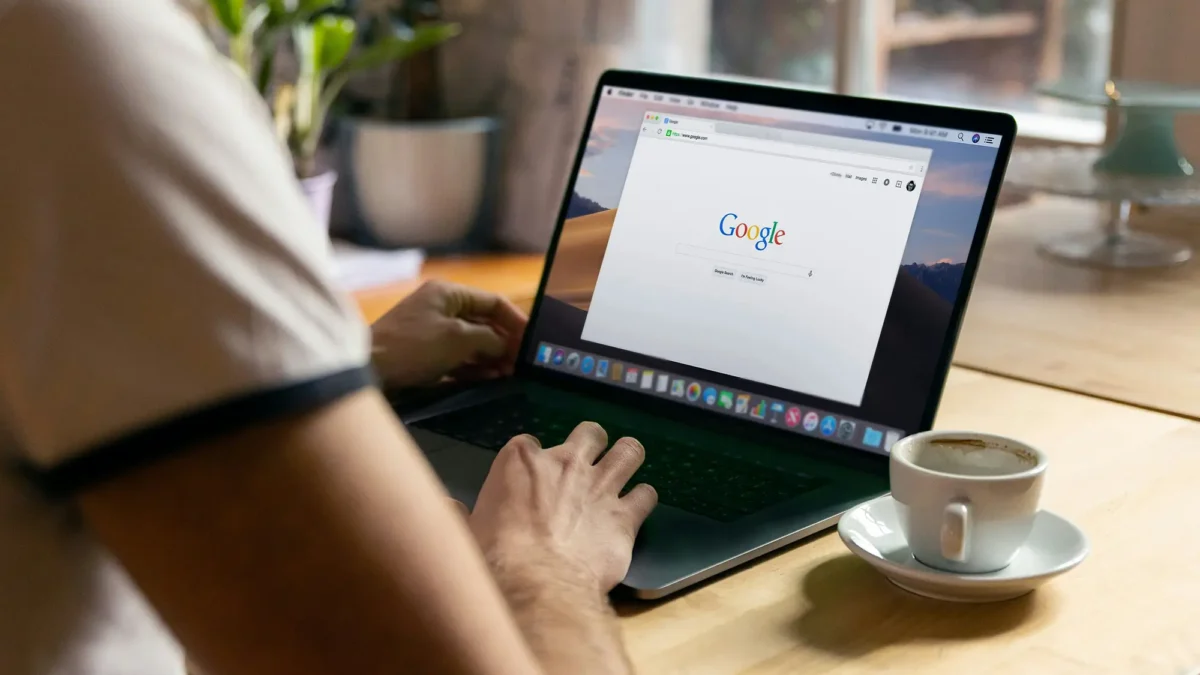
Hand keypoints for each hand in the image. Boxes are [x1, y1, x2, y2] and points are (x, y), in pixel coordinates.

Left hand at [370, 280, 526, 388]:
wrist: (368, 369)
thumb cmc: (413, 346)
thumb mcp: (458, 339)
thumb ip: (489, 339)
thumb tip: (506, 346)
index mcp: (448, 293)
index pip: (493, 302)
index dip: (516, 320)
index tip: (531, 341)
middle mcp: (441, 308)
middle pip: (484, 323)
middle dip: (504, 343)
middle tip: (521, 363)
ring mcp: (432, 331)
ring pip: (472, 343)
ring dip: (491, 358)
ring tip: (509, 374)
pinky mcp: (425, 353)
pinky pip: (457, 357)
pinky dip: (474, 367)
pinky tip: (489, 379)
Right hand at [468, 422, 657, 593]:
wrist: (537, 584)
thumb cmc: (494, 557)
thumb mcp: (464, 531)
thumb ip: (457, 513)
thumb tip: (445, 507)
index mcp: (521, 461)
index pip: (529, 443)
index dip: (533, 459)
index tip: (531, 477)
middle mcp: (566, 463)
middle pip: (589, 433)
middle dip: (591, 443)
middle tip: (588, 462)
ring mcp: (600, 486)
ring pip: (629, 451)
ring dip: (628, 457)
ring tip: (625, 467)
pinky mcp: (626, 516)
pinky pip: (647, 495)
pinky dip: (643, 499)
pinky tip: (637, 507)